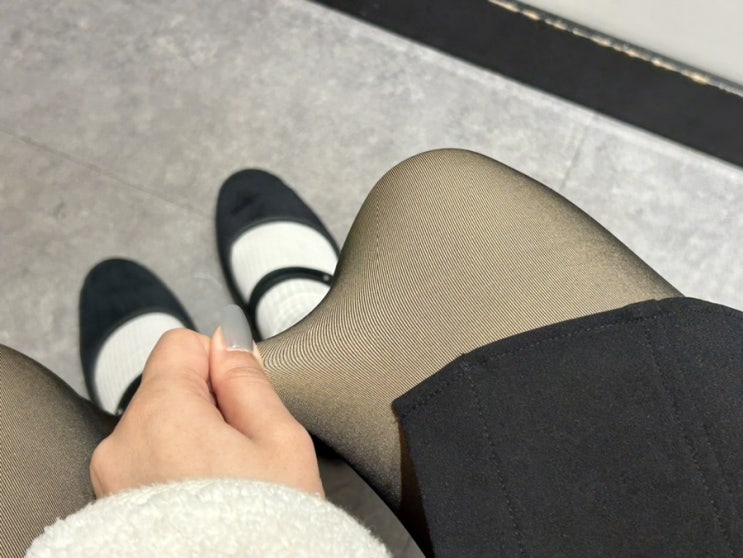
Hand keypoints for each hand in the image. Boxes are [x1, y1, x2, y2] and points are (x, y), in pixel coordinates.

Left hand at [90, 320, 322, 497]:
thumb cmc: (268, 530)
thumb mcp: (280, 440)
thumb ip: (248, 377)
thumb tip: (228, 340)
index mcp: (162, 414)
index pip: (179, 344)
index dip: (220, 361)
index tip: (242, 396)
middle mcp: (123, 444)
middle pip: (168, 388)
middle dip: (209, 405)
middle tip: (245, 451)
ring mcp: (113, 480)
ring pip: (160, 428)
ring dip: (193, 440)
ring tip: (227, 483)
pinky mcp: (112, 508)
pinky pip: (147, 465)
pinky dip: (175, 471)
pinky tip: (207, 502)